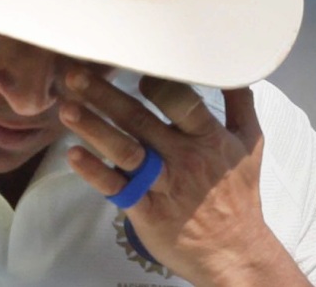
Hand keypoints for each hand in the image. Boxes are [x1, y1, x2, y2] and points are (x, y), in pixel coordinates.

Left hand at [59, 69, 309, 285]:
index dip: (155, 84)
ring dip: (93, 128)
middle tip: (75, 74)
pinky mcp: (146, 210)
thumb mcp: (249, 145)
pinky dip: (94, 172)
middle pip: (140, 121)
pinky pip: (117, 187)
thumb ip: (240, 104)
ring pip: (125, 151)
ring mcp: (163, 185)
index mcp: (208, 138)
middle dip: (105, 95)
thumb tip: (234, 68)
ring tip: (67, 108)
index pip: (181, 102)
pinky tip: (73, 155)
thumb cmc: (238, 194)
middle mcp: (183, 158)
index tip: (129, 63)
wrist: (233, 252)